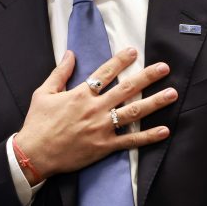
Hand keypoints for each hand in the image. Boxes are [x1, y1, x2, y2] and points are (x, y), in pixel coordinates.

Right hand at [14, 47, 176, 184]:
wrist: (35, 154)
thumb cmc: (38, 123)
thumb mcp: (44, 93)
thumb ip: (60, 72)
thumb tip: (70, 53)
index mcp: (81, 94)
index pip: (105, 72)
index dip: (121, 60)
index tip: (134, 51)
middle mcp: (95, 108)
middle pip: (126, 89)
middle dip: (147, 77)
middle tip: (164, 68)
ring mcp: (101, 128)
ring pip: (133, 112)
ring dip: (154, 102)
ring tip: (172, 94)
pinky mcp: (104, 146)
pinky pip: (130, 141)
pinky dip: (148, 137)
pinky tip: (164, 130)